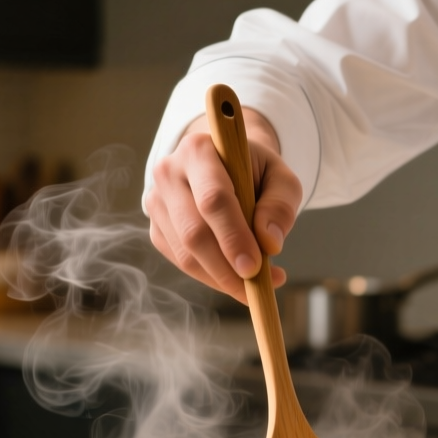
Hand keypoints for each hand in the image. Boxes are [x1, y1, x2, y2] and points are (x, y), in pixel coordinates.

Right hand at [146, 109, 301, 303]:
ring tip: (257, 284)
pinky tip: (236, 278)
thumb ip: (281, 206)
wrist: (226, 165)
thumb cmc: (256, 172)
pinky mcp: (156, 228)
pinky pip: (181, 262)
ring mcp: (157, 202)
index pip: (213, 200)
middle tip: (257, 286)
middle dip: (226, 268)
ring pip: (185, 254)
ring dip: (222, 278)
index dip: (233, 237)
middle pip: (194, 232)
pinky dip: (211, 277)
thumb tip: (270, 243)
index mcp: (199, 150)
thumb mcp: (281, 179)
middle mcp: (168, 172)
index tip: (254, 267)